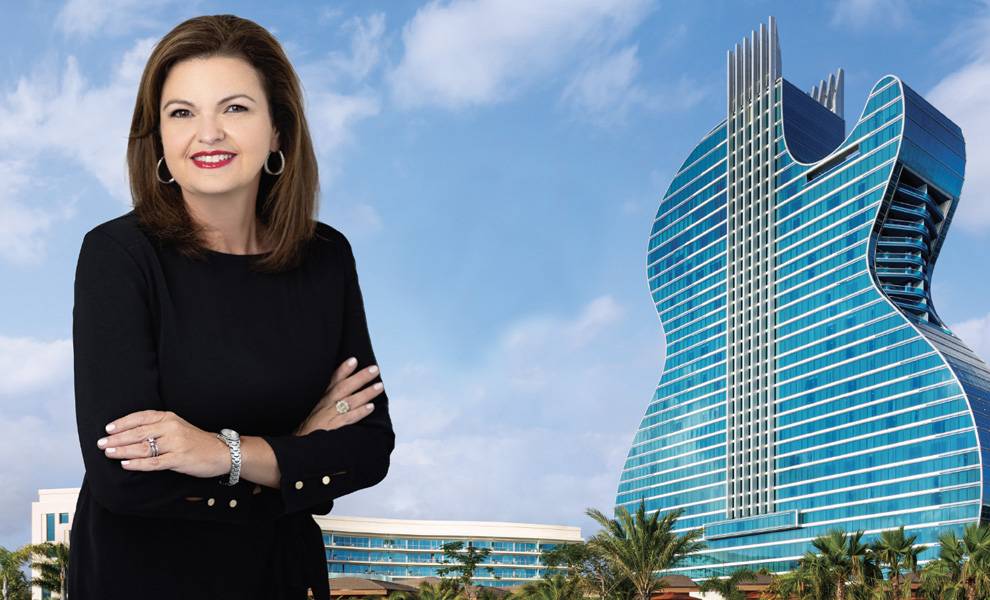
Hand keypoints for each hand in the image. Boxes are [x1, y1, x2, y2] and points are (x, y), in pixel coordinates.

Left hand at [96, 410, 229, 478]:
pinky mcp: (179, 459)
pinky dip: (138, 464)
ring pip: (143, 447)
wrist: (221, 452)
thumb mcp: (177, 427)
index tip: (108, 428)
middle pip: (138, 433)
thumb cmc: (196, 441)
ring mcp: (175, 443)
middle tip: (101, 443)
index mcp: (169, 417)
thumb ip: (157, 427)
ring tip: (108, 453)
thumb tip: (128, 434)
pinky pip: (154, 462)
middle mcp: (171, 428)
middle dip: (117, 438)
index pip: (141, 417)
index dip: (123, 423)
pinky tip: (125, 464)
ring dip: (123, 450)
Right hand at [294, 357, 383, 436]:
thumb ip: (324, 400)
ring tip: (379, 386)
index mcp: (319, 399)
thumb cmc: (306, 430)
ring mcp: (328, 417)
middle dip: (360, 377)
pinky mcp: (332, 429)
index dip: (343, 370)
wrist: (295, 448)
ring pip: (349, 402)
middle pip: (344, 388)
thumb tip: (343, 390)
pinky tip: (371, 407)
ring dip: (365, 393)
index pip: (332, 381)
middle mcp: (324, 406)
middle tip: (375, 369)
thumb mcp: (310, 411)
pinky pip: (348, 419)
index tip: (354, 360)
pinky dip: (359, 413)